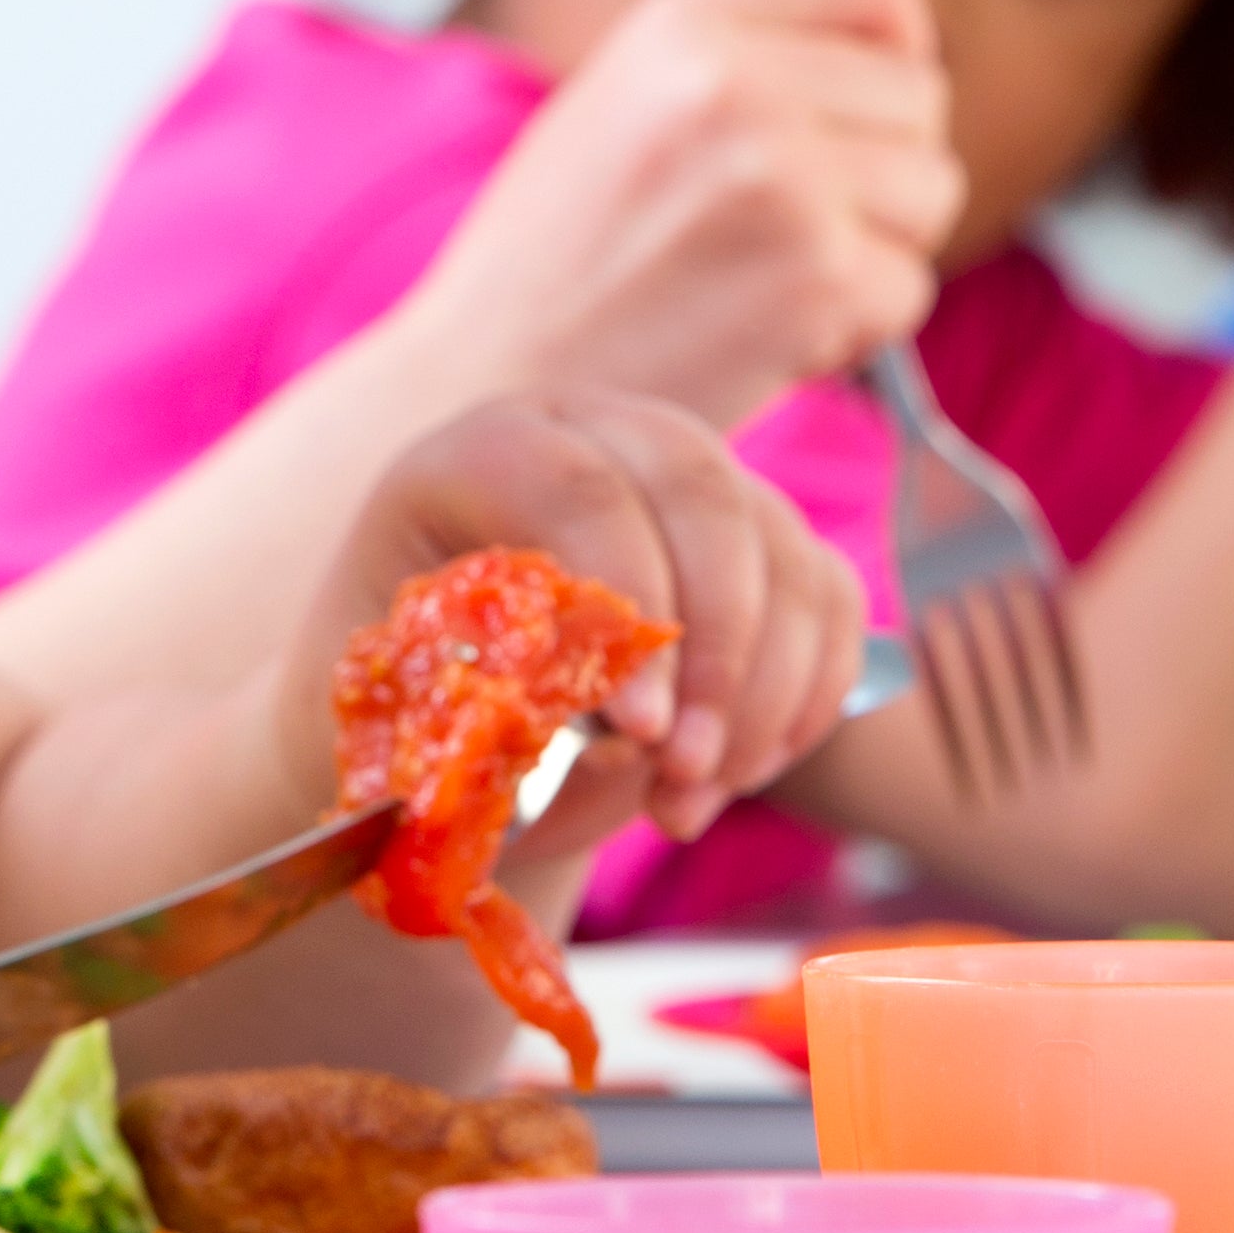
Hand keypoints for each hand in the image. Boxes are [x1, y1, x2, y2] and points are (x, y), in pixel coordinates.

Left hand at [310, 392, 869, 846]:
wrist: (445, 699)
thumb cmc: (408, 702)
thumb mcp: (406, 703)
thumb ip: (481, 708)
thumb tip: (594, 739)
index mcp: (483, 451)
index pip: (576, 487)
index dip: (625, 600)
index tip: (638, 730)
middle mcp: (599, 433)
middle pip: (703, 495)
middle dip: (714, 650)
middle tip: (684, 770)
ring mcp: (693, 476)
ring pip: (780, 553)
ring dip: (760, 694)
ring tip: (690, 798)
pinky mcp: (762, 533)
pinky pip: (827, 600)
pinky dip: (804, 696)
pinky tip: (738, 772)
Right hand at [397, 0, 964, 428]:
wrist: (486, 393)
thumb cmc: (557, 247)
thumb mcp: (626, 86)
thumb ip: (745, 5)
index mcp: (681, 23)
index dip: (881, 27)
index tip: (851, 79)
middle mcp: (736, 87)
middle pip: (917, 91)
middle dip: (873, 158)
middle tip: (768, 213)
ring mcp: (783, 185)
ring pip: (930, 187)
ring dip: (872, 242)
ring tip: (759, 271)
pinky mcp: (815, 284)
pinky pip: (910, 286)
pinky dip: (854, 324)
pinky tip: (762, 331)